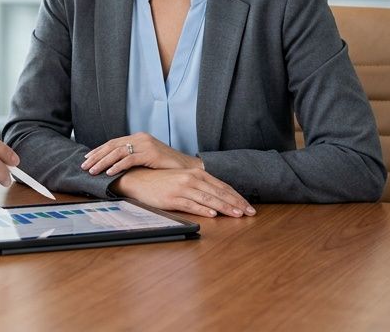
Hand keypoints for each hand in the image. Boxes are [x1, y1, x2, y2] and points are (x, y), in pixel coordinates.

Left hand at [82, 132, 201, 175]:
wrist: (186, 167)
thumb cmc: (166, 166)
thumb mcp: (147, 159)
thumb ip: (133, 158)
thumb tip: (114, 166)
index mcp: (138, 138)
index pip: (113, 143)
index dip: (99, 150)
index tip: (87, 159)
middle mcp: (140, 138)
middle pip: (112, 146)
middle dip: (96, 156)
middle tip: (84, 166)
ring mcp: (145, 144)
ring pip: (118, 152)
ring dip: (103, 162)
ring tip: (93, 171)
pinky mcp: (150, 153)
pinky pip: (129, 159)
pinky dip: (117, 166)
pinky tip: (109, 172)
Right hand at [113, 168, 254, 218]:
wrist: (140, 180)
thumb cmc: (164, 181)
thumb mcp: (185, 179)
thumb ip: (201, 186)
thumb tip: (220, 199)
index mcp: (197, 173)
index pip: (222, 186)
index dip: (237, 197)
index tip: (249, 207)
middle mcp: (191, 178)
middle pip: (218, 192)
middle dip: (236, 203)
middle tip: (250, 213)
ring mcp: (182, 188)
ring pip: (208, 199)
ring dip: (224, 207)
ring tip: (237, 215)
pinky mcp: (172, 198)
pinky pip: (190, 204)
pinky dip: (203, 209)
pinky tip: (213, 214)